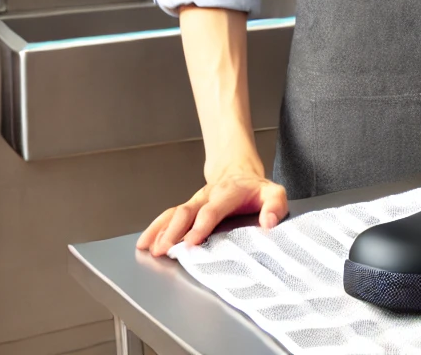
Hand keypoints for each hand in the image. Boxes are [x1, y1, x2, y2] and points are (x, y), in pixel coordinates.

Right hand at [137, 166, 288, 256]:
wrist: (239, 173)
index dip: (201, 225)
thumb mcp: (275, 193)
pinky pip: (168, 216)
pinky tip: (145, 241)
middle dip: (174, 230)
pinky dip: (155, 228)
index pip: (213, 209)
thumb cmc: (257, 190)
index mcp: (229, 193)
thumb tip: (269, 223)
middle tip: (165, 249)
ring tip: (151, 248)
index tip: (191, 241)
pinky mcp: (188, 207)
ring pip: (174, 213)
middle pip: (187, 211)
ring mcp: (195, 201)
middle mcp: (207, 196)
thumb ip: (275, 206)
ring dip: (161, 230)